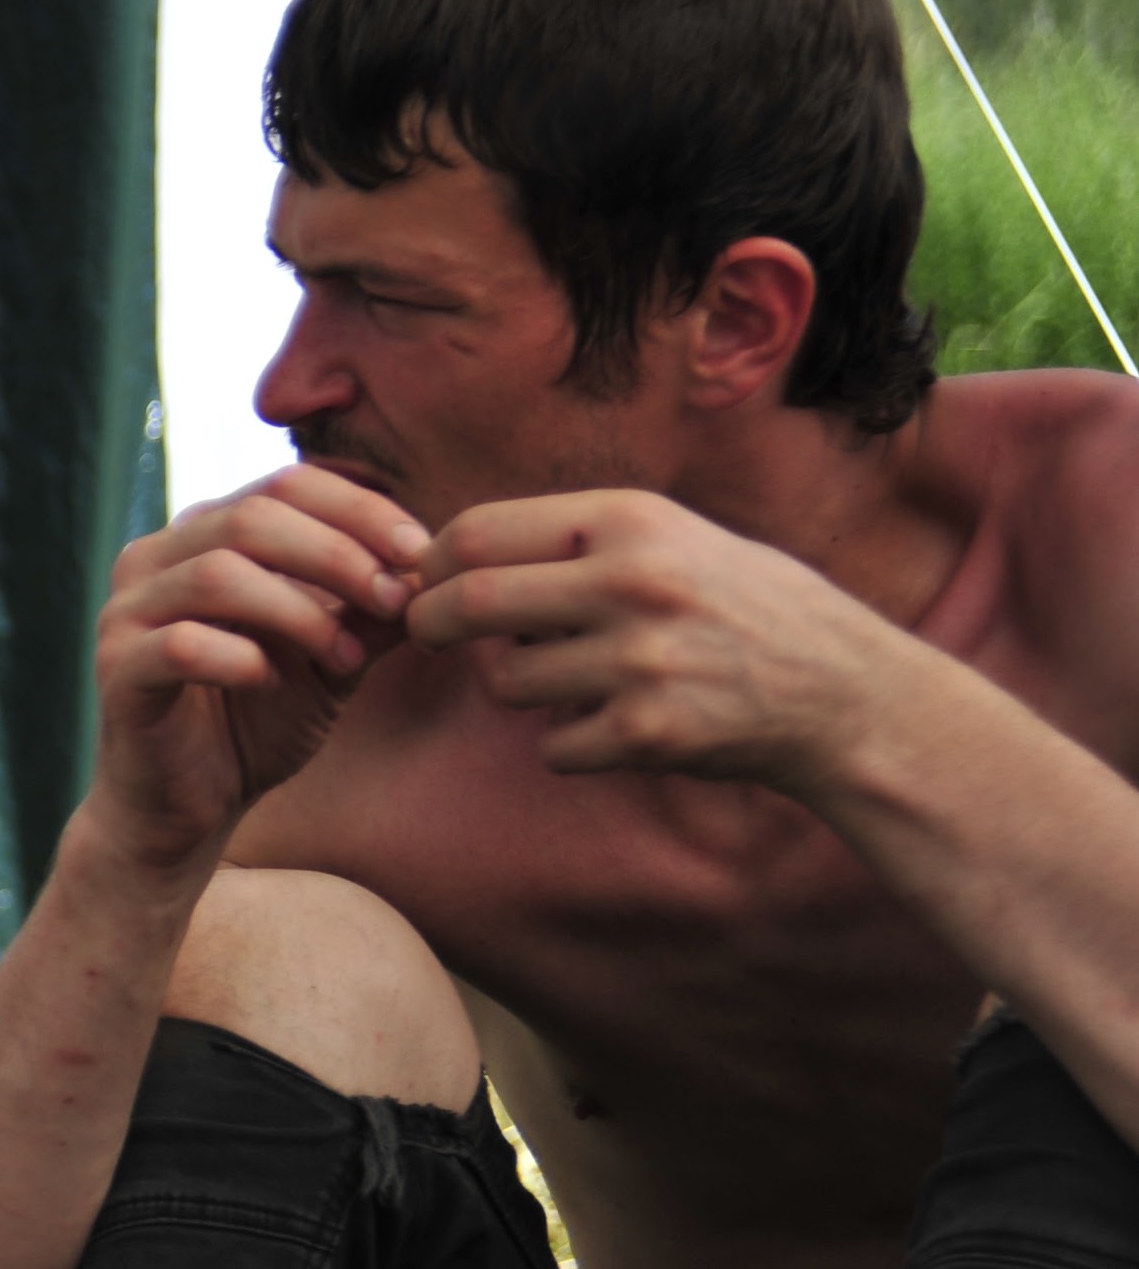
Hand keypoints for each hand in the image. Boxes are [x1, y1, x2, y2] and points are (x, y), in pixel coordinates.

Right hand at [90, 466, 430, 864]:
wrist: (190, 807)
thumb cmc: (255, 721)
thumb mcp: (331, 657)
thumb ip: (368, 611)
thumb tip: (431, 568)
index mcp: (202, 536)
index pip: (286, 485)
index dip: (360, 510)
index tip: (419, 553)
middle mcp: (153, 560)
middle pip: (252, 516)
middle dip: (339, 554)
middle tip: (392, 600)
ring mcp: (125, 614)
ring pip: (217, 574)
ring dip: (300, 612)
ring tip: (345, 659)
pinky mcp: (115, 671)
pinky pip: (180, 646)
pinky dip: (241, 660)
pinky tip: (272, 683)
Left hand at [411, 488, 915, 787]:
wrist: (844, 692)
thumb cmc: (745, 609)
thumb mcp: (675, 541)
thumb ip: (578, 544)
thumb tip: (454, 558)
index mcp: (632, 521)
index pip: (479, 532)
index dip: (433, 562)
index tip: (424, 581)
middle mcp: (632, 582)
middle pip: (469, 602)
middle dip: (431, 623)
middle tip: (427, 634)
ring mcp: (639, 660)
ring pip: (508, 683)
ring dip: (525, 689)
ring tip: (585, 680)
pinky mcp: (646, 732)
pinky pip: (554, 748)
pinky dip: (573, 746)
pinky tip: (624, 726)